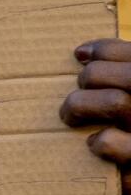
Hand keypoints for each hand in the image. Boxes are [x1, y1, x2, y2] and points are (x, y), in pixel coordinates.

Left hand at [63, 39, 130, 189]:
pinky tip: (93, 145)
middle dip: (93, 76)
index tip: (79, 55)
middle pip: (130, 75)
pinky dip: (97, 140)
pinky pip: (110, 142)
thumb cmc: (130, 140)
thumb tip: (82, 54)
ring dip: (82, 104)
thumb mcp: (128, 107)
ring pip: (117, 102)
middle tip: (77, 91)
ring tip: (70, 116)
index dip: (106, 49)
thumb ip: (121, 80)